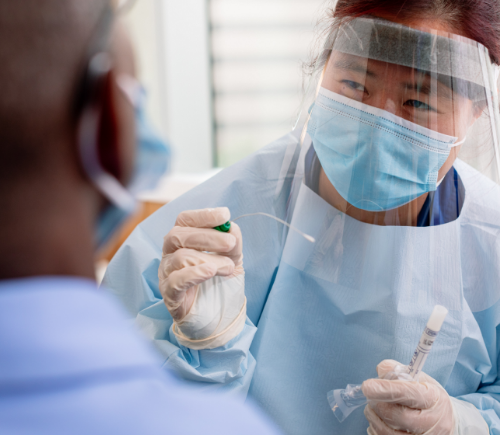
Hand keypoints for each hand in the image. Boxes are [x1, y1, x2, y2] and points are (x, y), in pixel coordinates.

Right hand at [159, 207, 242, 321]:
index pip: (184, 220)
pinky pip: (176, 280)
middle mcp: (170, 255)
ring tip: (228, 268)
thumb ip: (233, 242)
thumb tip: (231, 227)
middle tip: (230, 243)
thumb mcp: (232, 259)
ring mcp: (167, 275)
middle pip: (178, 235)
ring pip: (180, 257)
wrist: (219, 317)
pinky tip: (210, 271)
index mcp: (182, 241)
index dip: (202, 215)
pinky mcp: (169, 296)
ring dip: (209, 259)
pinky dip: (194, 273)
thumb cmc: (220, 284)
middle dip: (207, 236)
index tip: (224, 214)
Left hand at [362, 360, 453, 434]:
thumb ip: (398, 371)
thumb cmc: (428, 396)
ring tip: (374, 406)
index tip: (367, 386)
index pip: (408, 394)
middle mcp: (432, 422)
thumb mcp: (420, 378)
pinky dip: (375, 428)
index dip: (386, 389)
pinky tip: (379, 419)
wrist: (444, 422)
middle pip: (397, 416)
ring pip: (387, 431)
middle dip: (377, 403)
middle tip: (370, 395)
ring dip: (373, 416)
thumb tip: (380, 370)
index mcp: (434, 398)